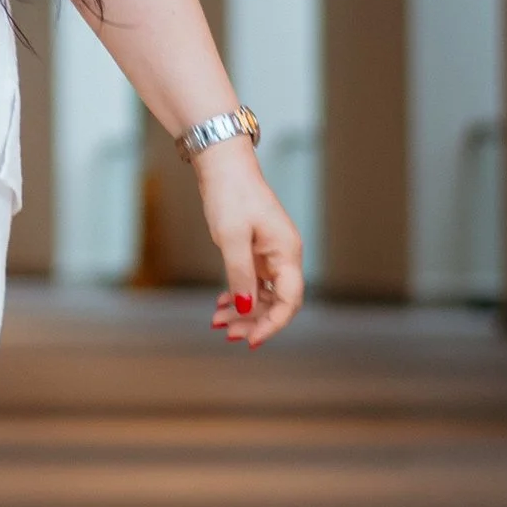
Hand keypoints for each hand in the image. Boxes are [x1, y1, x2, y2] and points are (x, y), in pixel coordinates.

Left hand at [194, 138, 304, 348]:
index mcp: (287, 252)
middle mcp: (284, 256)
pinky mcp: (256, 251)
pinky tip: (221, 305)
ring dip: (243, 312)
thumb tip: (246, 308)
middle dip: (254, 321)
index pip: (290, 300)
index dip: (273, 324)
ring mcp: (270, 255)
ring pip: (263, 295)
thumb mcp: (232, 237)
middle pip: (277, 302)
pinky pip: (252, 283)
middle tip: (227, 333)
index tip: (251, 340)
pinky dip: (238, 296)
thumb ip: (240, 275)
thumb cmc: (230, 195)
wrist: (223, 166)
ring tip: (217, 322)